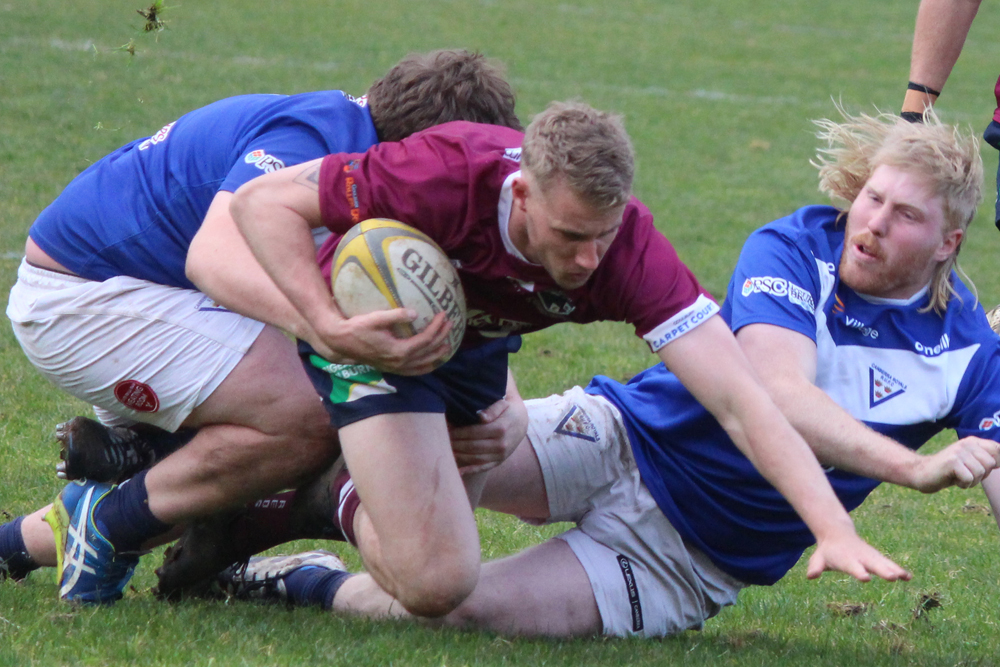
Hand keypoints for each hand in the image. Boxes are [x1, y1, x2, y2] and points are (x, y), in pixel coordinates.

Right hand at [307, 308, 453, 375]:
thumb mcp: (376, 318)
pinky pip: (413, 371)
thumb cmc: (357, 327)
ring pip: (422, 365)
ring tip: (446, 347)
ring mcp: (395, 367)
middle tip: (449, 325)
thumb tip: (415, 313)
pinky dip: (424, 367)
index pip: (424, 340)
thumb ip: (396, 315)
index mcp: (398, 351)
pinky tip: (430, 362)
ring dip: (436, 356)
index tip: (443, 315)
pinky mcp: (391, 368)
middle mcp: (399, 362)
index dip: (436, 328)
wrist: (341, 342)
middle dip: (441, 339)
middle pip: (427, 352)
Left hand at [449, 397, 528, 474]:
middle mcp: (501, 444)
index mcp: (501, 428)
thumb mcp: (502, 404)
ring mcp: (500, 455)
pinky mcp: (498, 462)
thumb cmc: (507, 410)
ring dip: (459, 455)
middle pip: (473, 446)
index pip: (474, 432)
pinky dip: (470, 470)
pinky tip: (458, 471)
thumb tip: (481, 417)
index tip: (446, 429)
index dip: (458, 432)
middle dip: (455, 444)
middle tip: (442, 440)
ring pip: (475, 458)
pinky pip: (483, 468)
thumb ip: (492, 409)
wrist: (521, 422)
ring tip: (445, 450)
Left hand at [806, 527, 911, 581]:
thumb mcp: (818, 558)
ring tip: (906, 577)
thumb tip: (810, 575)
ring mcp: (870, 556)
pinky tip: (909, 577)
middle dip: (882, 570)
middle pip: (872, 564)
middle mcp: (860, 557)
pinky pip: (888, 563)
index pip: (852, 567)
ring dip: (895, 569)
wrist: (837, 533)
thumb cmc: (827, 550)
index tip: (866, 578)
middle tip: (892, 577)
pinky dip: (898, 569)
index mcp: (846, 559)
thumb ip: (815, 567)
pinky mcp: (876, 557)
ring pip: (884, 563)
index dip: (858, 572)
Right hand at [909, 437, 999, 492]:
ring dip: (971, 481)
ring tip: (958, 477)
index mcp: (973, 442)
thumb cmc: (949, 472)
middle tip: (966, 474)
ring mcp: (959, 451)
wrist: (922, 473)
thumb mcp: (969, 463)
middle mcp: (967, 443)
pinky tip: (953, 480)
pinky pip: (969, 479)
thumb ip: (985, 459)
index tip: (978, 468)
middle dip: (981, 474)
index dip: (995, 462)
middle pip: (990, 463)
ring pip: (980, 472)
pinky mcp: (952, 461)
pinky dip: (963, 484)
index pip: (997, 448)